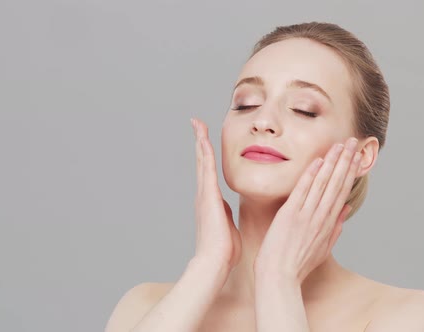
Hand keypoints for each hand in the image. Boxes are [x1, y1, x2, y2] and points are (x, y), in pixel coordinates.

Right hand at [191, 118, 241, 269]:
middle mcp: (204, 194)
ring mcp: (204, 194)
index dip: (206, 154)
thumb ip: (226, 214)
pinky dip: (204, 153)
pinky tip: (203, 139)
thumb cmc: (224, 249)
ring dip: (199, 141)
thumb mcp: (227, 224)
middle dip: (199, 141)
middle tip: (196, 123)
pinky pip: (206, 169)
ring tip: (197, 124)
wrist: (215, 261)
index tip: (204, 139)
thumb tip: (226, 209)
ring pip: (201, 161)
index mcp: (210, 200)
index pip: (208, 172)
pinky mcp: (208, 196)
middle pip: (201, 161)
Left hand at [254, 137, 360, 283]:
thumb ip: (336, 226)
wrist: (280, 277)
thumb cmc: (298, 264)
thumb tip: (347, 208)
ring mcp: (306, 215)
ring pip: (323, 184)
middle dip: (345, 160)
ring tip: (339, 144)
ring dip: (332, 162)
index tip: (355, 156)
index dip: (350, 172)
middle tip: (353, 141)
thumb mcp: (323, 247)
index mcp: (328, 223)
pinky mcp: (290, 215)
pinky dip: (311, 176)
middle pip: (337, 183)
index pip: (342, 191)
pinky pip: (302, 191)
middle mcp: (320, 217)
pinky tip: (318, 161)